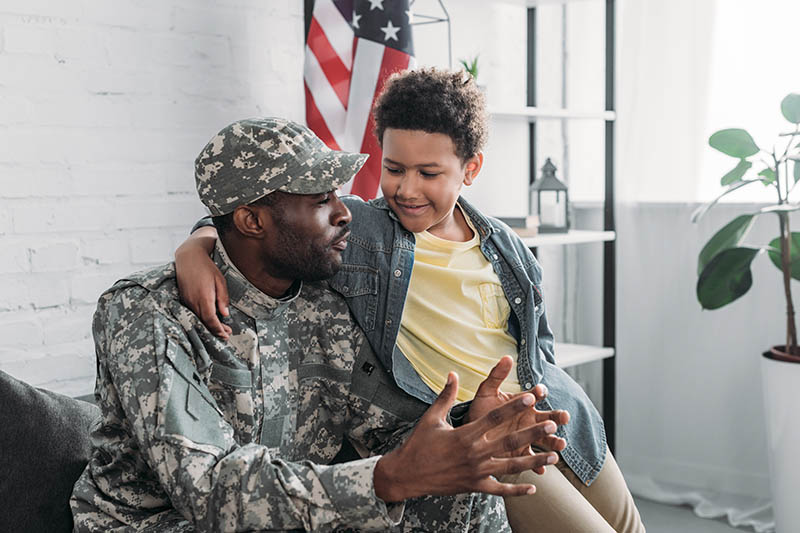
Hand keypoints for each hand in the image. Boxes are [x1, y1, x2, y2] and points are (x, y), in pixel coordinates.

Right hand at [175, 226, 231, 339]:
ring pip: (197, 319)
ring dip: (208, 325)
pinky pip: (192, 313)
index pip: (210, 319)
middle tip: (226, 334)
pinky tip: (208, 319)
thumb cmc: (206, 267)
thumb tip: (225, 314)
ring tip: (220, 329)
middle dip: (214, 330)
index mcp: (204, 297)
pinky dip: (201, 319)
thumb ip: (222, 298)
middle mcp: (193, 301)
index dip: (218, 329)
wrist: (188, 257)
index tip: (226, 334)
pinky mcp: (183, 298)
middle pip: (203, 322)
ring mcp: (186, 300)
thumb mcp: (220, 280)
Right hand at [373, 372, 560, 502]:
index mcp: (465, 434)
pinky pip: (499, 490)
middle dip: (533, 433)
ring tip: (554, 456)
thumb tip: (452, 374)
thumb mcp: (431, 417)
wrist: (407, 474)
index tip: (531, 396)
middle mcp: (474, 453)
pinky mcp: (474, 487)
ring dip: (534, 461)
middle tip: (552, 425)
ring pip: (511, 467)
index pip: (495, 417)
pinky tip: (532, 488)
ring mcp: (476, 472)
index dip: (514, 406)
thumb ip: (446, 396)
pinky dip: (516, 490)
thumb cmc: (419, 444)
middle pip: (510, 442)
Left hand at [468, 356, 568, 461]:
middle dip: (558, 418)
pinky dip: (539, 464)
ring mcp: (528, 436)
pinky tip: (543, 467)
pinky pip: (534, 460)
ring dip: (555, 442)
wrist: (470, 434)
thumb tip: (507, 357)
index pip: (536, 395)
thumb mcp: (486, 392)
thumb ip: (496, 376)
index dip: (539, 393)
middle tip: (564, 418)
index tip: (539, 392)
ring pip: (546, 439)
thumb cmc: (480, 411)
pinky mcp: (522, 453)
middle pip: (549, 417)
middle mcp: (530, 419)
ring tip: (560, 445)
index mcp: (523, 402)